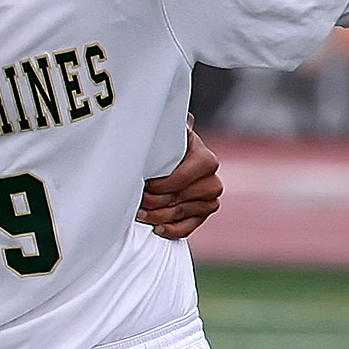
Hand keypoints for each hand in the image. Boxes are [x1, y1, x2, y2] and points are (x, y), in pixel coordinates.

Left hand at [138, 118, 221, 238]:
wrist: (175, 162)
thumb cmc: (167, 148)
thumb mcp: (169, 136)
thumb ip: (171, 127)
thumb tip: (178, 118)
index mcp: (206, 161)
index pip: (179, 181)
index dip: (157, 186)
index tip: (142, 184)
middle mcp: (213, 182)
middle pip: (176, 200)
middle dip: (152, 202)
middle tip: (135, 202)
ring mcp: (210, 200)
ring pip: (178, 214)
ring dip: (155, 216)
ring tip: (138, 213)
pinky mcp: (204, 215)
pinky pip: (187, 228)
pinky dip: (171, 230)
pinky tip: (157, 228)